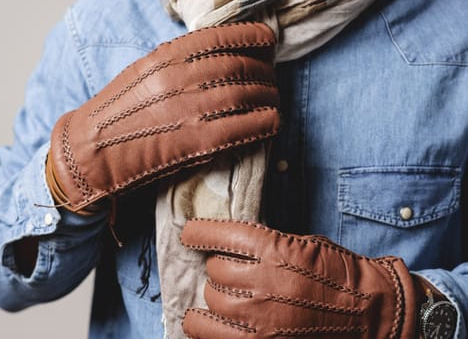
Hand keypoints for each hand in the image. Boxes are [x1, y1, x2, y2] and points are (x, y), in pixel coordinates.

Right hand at [46, 22, 279, 213]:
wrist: (90, 153)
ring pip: (246, 95)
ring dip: (269, 98)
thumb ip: (178, 66)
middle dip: (264, 73)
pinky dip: (263, 123)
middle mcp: (179, 78)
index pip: (220, 38)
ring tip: (273, 101)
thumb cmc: (116, 115)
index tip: (268, 40)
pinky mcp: (195, 142)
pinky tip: (272, 123)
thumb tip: (217, 60)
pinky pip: (242, 127)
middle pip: (239, 67)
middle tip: (271, 80)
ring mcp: (188, 110)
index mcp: (165, 58)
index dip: (252, 37)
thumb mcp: (142, 75)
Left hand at [180, 218, 418, 337]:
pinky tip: (213, 324)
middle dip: (219, 270)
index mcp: (273, 250)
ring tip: (223, 299)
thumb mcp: (301, 243)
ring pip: (209, 304)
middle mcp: (261, 284)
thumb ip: (262, 245)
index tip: (191, 233)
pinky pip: (212, 338)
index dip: (198, 233)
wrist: (370, 310)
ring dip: (214, 299)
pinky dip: (207, 329)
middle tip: (231, 272)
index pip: (217, 235)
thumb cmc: (337, 272)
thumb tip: (225, 246)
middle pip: (213, 272)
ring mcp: (260, 320)